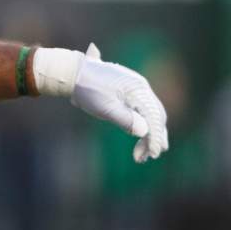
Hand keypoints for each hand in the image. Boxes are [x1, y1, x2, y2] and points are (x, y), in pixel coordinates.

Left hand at [72, 43, 168, 161]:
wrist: (74, 72)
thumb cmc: (88, 89)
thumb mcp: (105, 107)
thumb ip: (125, 119)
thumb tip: (145, 132)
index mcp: (138, 90)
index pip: (154, 117)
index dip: (156, 137)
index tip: (153, 154)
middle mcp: (141, 88)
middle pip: (156, 116)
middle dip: (155, 138)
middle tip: (148, 157)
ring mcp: (136, 89)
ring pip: (150, 114)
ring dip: (149, 134)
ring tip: (141, 154)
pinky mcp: (129, 93)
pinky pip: (142, 110)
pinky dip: (142, 125)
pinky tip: (138, 137)